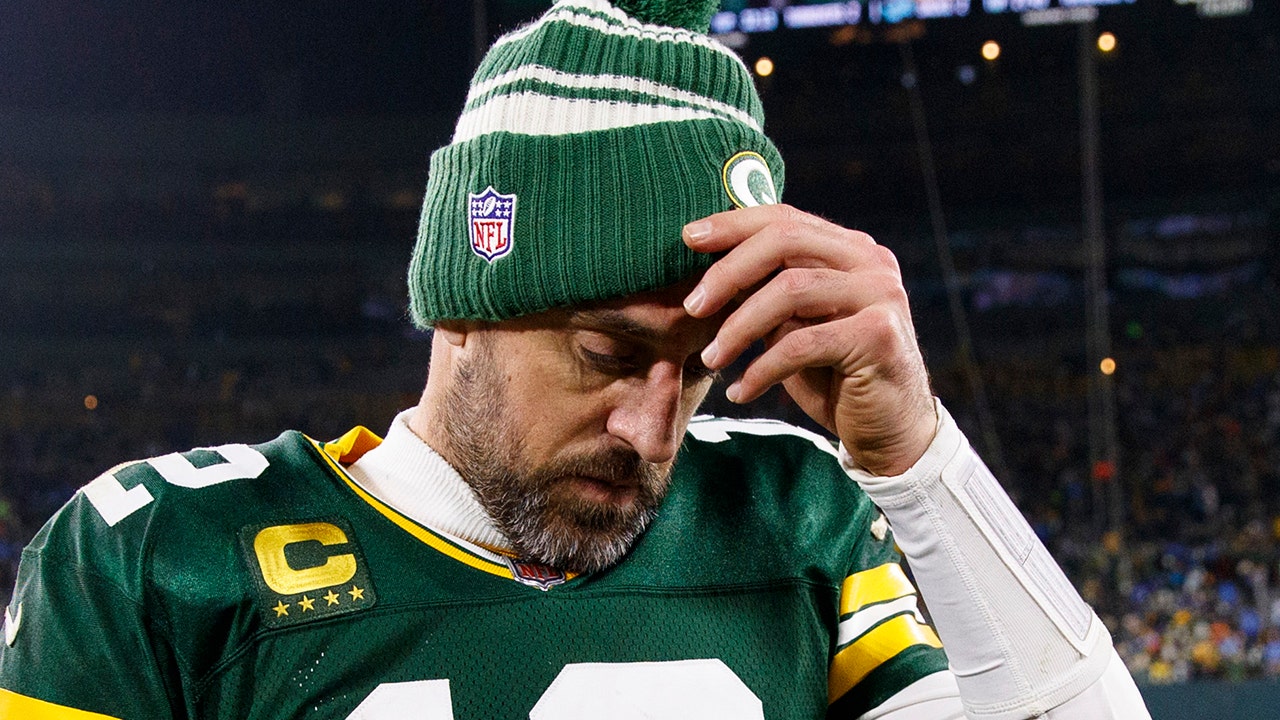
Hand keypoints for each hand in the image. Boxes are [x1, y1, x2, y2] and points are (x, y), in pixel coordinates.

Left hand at [681, 205, 935, 475]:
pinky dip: (762, 369)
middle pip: (785, 242)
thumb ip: (767, 294)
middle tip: (692, 306)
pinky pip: (802, 343)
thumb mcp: (795, 327)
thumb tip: (708, 272)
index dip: (733, 224)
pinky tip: (740, 391)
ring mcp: (881, 295)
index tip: (688, 238)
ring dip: (738, 327)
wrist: (891, 432)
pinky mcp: (878, 336)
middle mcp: (872, 262)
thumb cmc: (835, 377)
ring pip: (790, 291)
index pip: (785, 218)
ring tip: (710, 358)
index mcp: (851, 250)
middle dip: (729, 271)